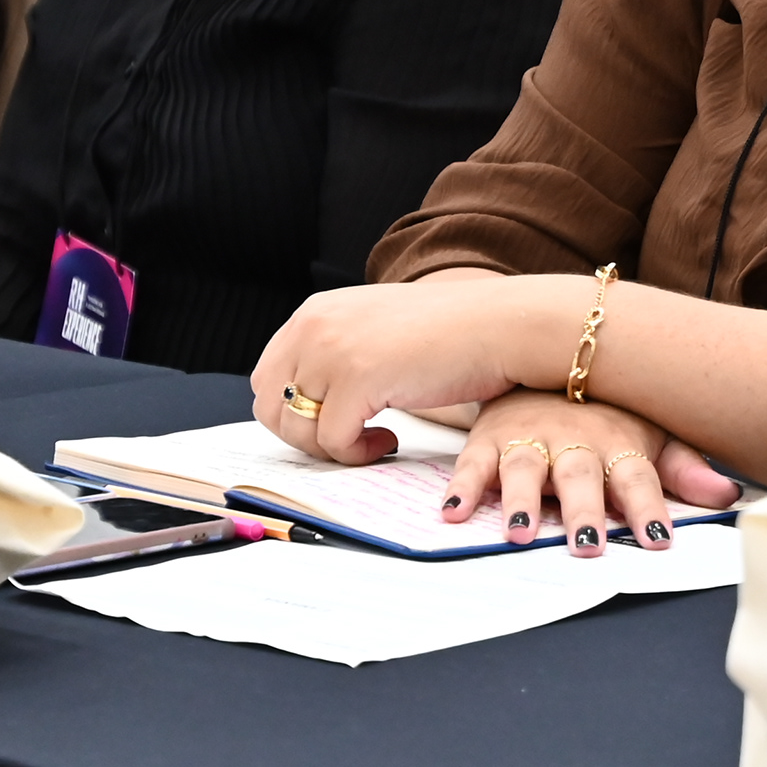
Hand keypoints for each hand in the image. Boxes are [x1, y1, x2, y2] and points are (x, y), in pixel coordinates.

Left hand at [250, 273, 585, 463]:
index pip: (267, 378)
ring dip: (333, 448)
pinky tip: (390, 439)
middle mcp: (314, 325)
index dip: (295, 413)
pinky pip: (333, 442)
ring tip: (374, 438)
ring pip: (298, 429)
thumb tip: (301, 401)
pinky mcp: (358, 378)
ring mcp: (333, 350)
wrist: (499, 325)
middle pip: (271, 405)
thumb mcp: (374, 329)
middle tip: (350, 440)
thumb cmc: (449, 334)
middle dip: (306, 436)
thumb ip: (335, 352)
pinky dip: (358, 453)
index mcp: (315, 312)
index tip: (331, 426)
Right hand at [441, 390, 737, 555]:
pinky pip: (472, 465)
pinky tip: (454, 514)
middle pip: (581, 475)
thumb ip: (685, 468)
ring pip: (526, 469)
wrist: (542, 357)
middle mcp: (574, 439)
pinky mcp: (488, 439)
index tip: (658, 540)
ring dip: (523, 500)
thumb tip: (730, 496)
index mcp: (618, 440)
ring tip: (520, 533)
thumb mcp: (649, 433)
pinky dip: (462, 489)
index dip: (648, 507)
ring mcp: (528, 438)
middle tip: (586, 545)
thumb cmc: (604, 413)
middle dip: (583, 508)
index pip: (637, 476)